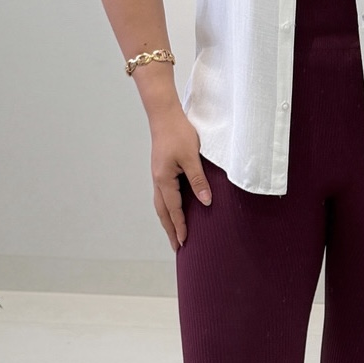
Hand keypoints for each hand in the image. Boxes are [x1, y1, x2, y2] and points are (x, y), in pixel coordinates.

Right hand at [149, 111, 211, 249]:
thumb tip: (205, 201)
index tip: (185, 242)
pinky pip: (163, 195)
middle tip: (177, 247)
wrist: (164, 116)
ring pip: (161, 204)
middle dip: (170, 230)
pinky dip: (167, 208)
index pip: (174, 209)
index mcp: (164, 180)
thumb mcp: (192, 157)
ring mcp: (158, 175)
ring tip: (174, 233)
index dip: (180, 226)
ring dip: (167, 220)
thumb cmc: (178, 133)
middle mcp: (158, 180)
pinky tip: (173, 210)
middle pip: (163, 212)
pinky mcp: (161, 170)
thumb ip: (198, 180)